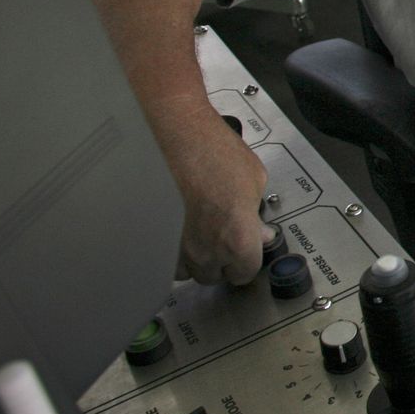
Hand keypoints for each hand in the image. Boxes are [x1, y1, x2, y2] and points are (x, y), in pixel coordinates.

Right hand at [162, 107, 271, 284]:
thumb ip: (257, 213)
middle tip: (222, 235)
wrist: (177, 136)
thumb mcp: (254, 179)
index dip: (246, 260)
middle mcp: (206, 251)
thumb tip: (260, 231)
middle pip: (214, 276)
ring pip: (188, 271)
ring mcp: (177, 248)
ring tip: (200, 232)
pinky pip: (166, 259)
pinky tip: (179, 230)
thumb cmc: (215, 152)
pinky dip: (173, 251)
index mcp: (238, 240)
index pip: (245, 273)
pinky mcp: (154, 238)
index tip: (246, 249)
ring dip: (196, 258)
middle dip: (221, 259)